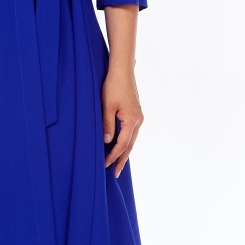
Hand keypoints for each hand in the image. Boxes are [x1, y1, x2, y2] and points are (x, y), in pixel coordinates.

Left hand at [101, 63, 143, 177]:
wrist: (123, 71)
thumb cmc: (113, 86)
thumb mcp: (107, 106)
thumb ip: (107, 125)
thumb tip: (107, 141)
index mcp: (131, 120)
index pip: (122, 144)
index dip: (114, 155)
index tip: (106, 164)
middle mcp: (138, 120)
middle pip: (130, 145)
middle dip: (122, 159)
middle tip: (115, 173)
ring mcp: (138, 117)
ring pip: (132, 139)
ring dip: (124, 151)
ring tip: (118, 163)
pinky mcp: (136, 113)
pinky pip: (131, 132)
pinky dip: (126, 141)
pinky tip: (121, 145)